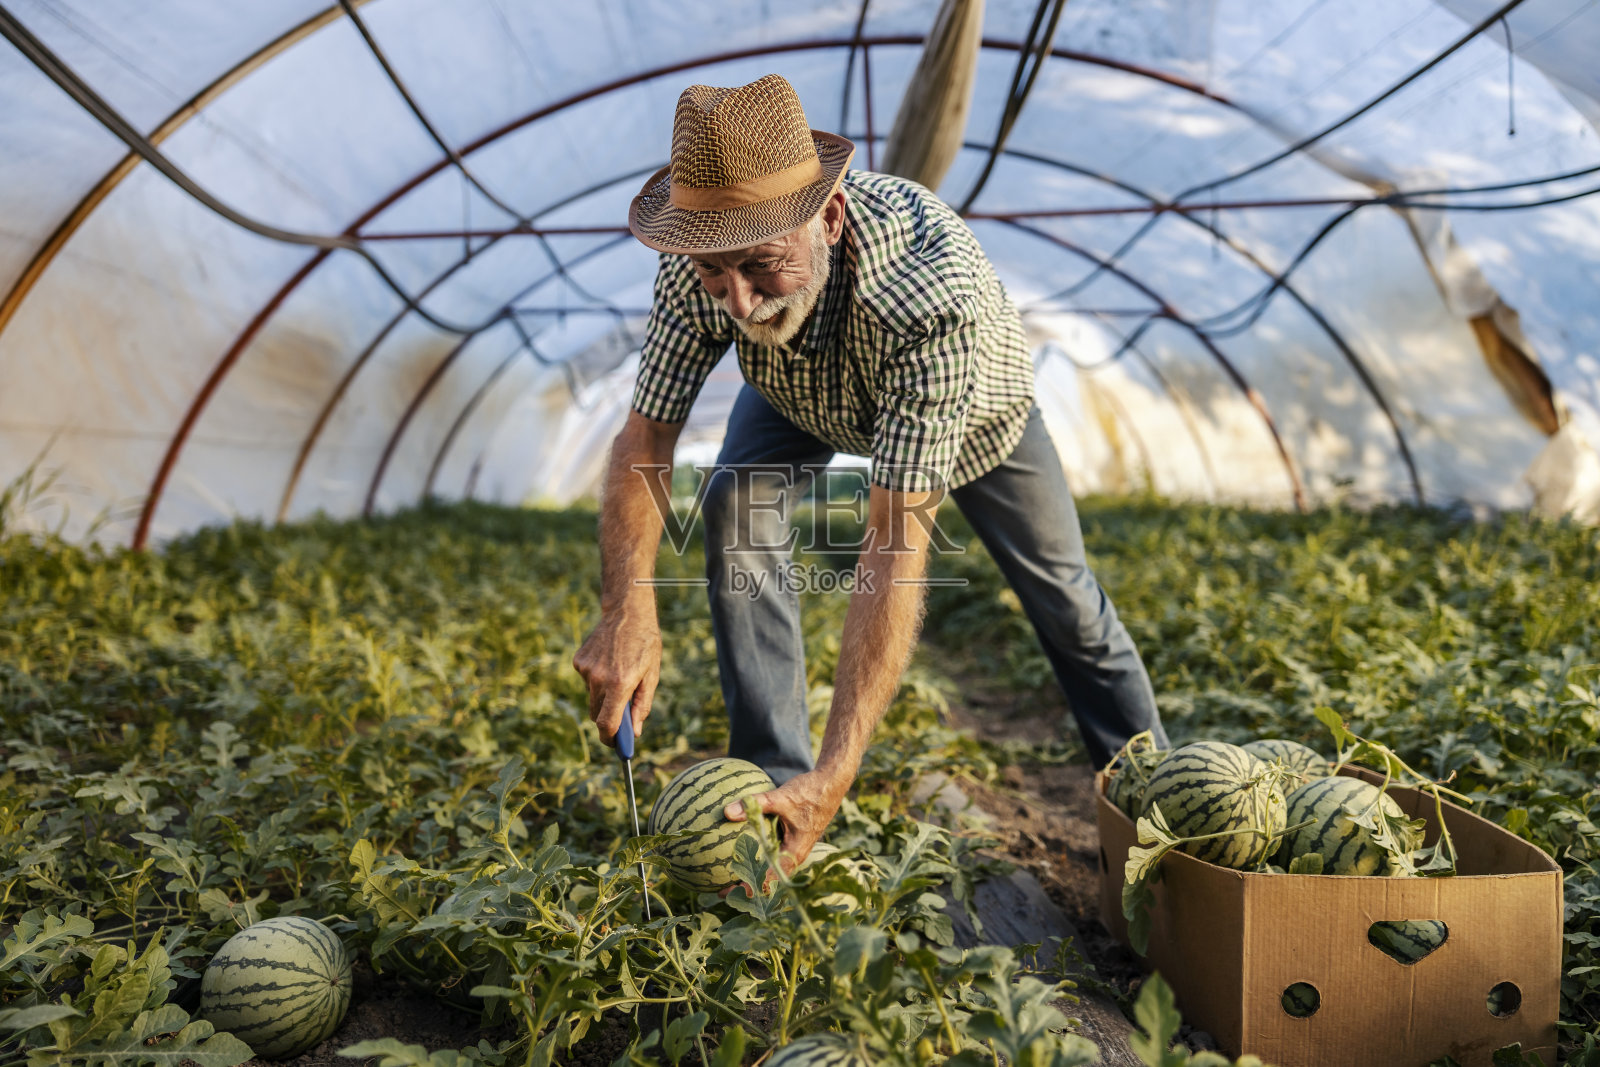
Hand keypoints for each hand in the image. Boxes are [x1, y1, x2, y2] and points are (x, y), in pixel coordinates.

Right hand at [572, 604, 660, 745]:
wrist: (627, 612)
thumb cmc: (645, 644)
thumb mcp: (652, 676)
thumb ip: (642, 706)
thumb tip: (634, 732)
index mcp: (620, 684)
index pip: (607, 724)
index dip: (610, 739)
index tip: (614, 745)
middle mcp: (599, 679)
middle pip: (597, 714)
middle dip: (608, 719)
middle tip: (622, 714)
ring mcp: (586, 670)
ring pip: (592, 697)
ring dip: (603, 696)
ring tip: (619, 675)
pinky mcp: (579, 662)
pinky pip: (587, 681)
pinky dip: (597, 680)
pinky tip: (609, 662)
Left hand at [722, 767, 852, 890]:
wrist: (830, 784)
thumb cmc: (810, 793)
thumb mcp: (781, 797)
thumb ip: (755, 804)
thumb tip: (727, 812)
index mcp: (794, 852)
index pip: (768, 880)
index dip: (748, 888)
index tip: (726, 892)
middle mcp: (793, 855)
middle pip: (768, 878)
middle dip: (745, 884)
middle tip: (719, 889)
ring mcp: (792, 848)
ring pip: (770, 867)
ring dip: (752, 872)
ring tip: (726, 876)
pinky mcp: (790, 839)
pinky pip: (771, 853)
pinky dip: (757, 855)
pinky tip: (740, 848)